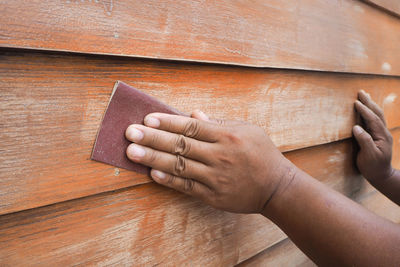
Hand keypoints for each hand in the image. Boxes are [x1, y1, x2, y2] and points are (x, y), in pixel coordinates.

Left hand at [125, 110, 294, 213]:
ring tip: (132, 152)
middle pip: (181, 145)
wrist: (277, 187)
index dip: (168, 122)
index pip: (191, 127)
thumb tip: (194, 114)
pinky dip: (170, 180)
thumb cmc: (261, 153)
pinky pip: (187, 187)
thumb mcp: (246, 130)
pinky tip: (152, 173)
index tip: (147, 118)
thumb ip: (219, 123)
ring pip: (180, 166)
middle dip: (153, 138)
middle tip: (129, 133)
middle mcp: (219, 155)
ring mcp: (215, 177)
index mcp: (227, 136)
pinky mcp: (213, 195)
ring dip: (154, 159)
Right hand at [353, 90, 393, 182]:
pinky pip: (374, 120)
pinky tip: (367, 109)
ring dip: (370, 105)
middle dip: (369, 102)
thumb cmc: (373, 167)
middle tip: (361, 92)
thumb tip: (356, 127)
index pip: (373, 119)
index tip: (356, 102)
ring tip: (364, 96)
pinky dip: (370, 112)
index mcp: (382, 136)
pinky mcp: (378, 136)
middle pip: (377, 113)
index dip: (365, 110)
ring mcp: (382, 134)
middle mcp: (384, 133)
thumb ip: (364, 140)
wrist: (381, 175)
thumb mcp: (368, 155)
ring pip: (377, 115)